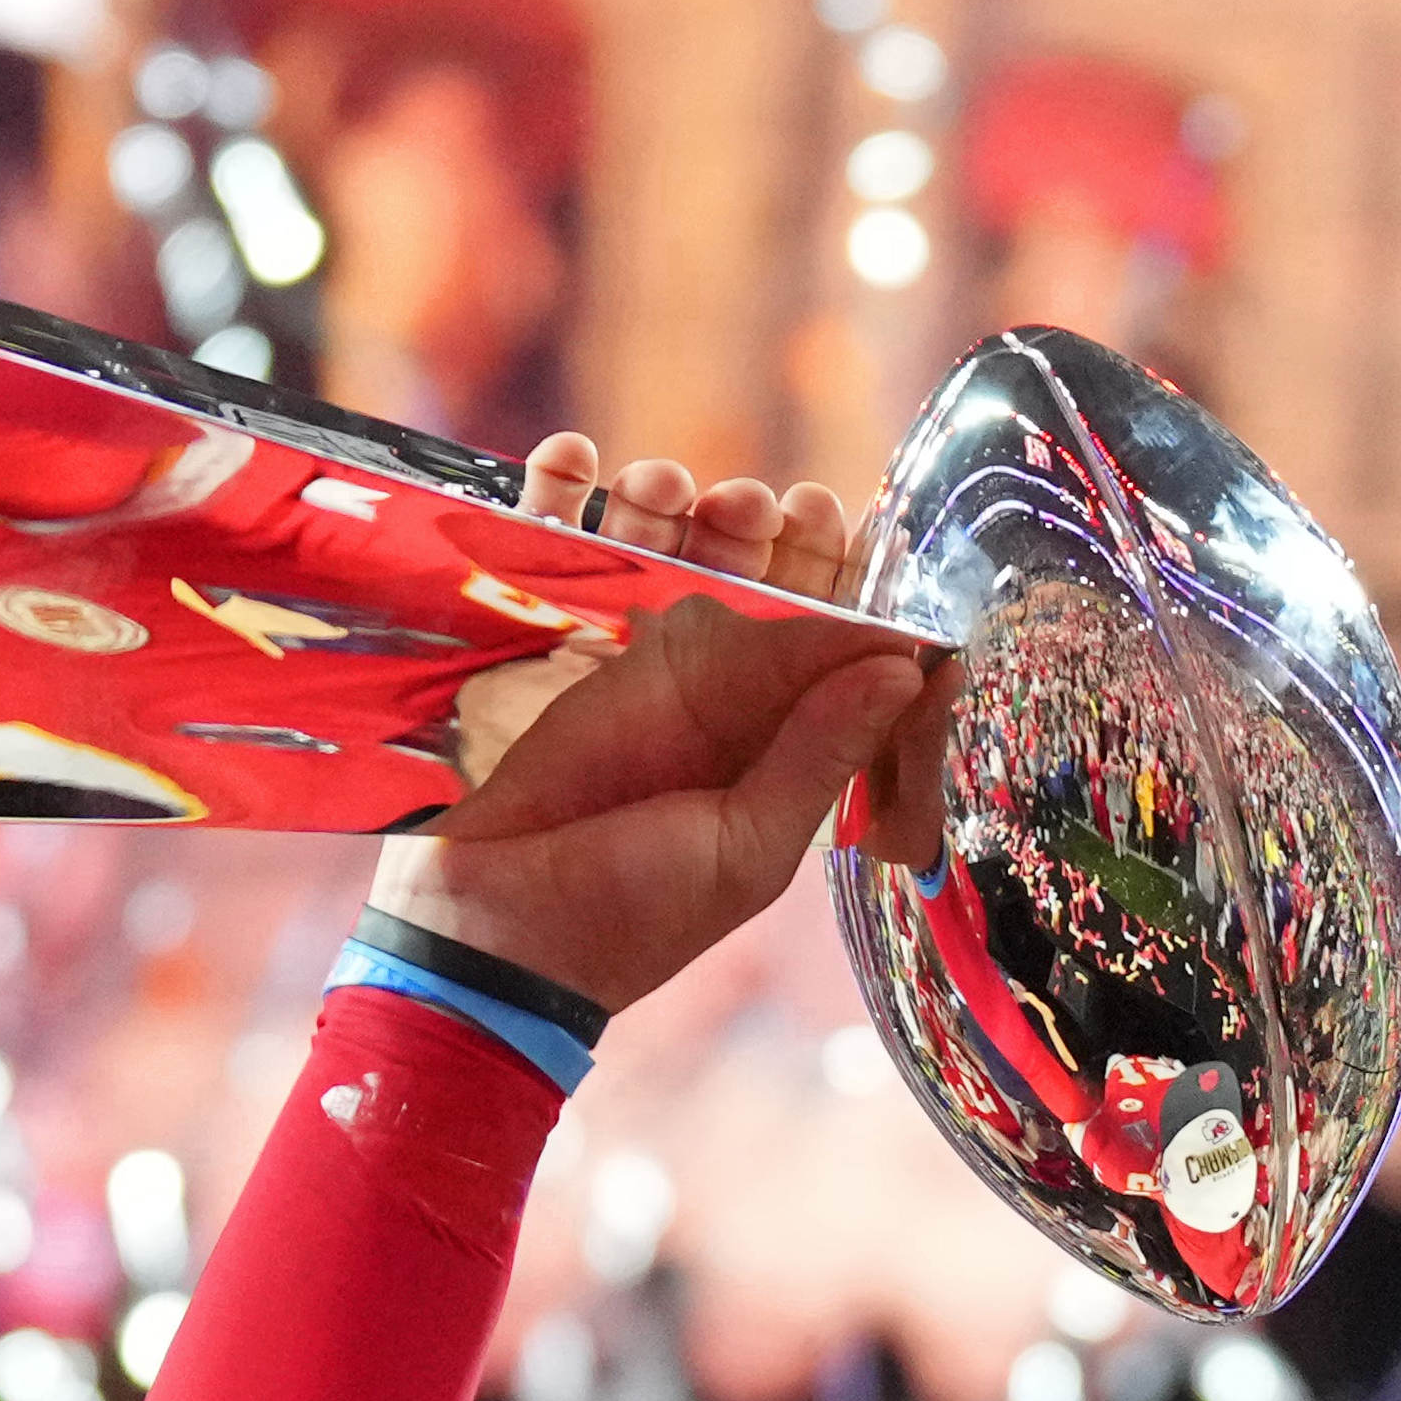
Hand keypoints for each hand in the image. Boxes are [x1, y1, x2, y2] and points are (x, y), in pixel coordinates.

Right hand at [361, 439, 938, 1026]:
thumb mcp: (746, 845)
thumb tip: (909, 666)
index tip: (858, 528)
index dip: (850, 577)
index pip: (833, 636)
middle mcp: (712, 688)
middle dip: (765, 523)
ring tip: (665, 486)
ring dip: (670, 498)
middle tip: (770, 503)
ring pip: (664, 543)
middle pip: (754, 571)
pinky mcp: (548, 647)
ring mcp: (628, 659)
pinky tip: (574, 460)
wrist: (490, 940)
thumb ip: (820, 754)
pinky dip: (561, 491)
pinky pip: (558, 547)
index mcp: (778, 735)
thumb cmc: (631, 914)